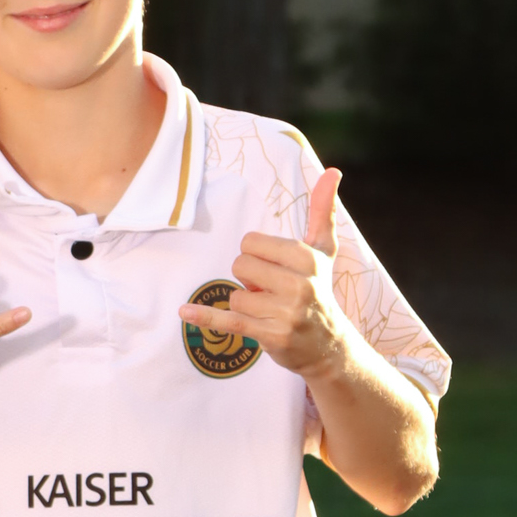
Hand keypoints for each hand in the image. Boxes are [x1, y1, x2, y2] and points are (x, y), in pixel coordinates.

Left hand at [179, 166, 345, 379]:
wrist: (328, 345)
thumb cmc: (319, 290)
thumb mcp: (324, 250)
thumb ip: (323, 210)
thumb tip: (333, 171)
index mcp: (306, 258)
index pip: (250, 242)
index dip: (256, 256)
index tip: (274, 269)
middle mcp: (298, 284)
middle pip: (240, 266)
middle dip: (248, 279)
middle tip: (271, 291)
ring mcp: (285, 312)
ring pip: (235, 295)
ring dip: (245, 304)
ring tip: (270, 311)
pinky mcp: (270, 335)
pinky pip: (229, 321)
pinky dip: (205, 317)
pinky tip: (183, 312)